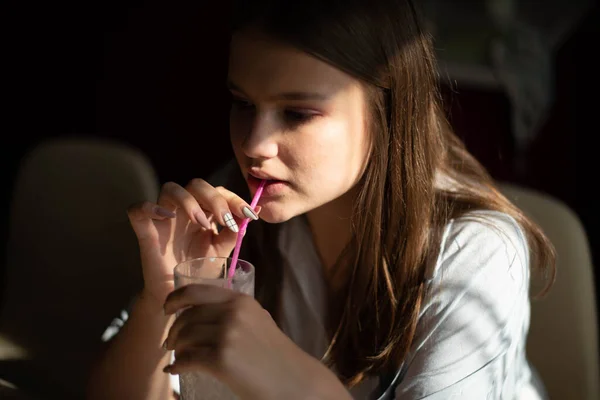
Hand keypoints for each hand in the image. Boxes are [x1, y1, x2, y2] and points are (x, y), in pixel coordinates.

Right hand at [127, 179, 259, 307]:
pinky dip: (150, 207)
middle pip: (196, 184)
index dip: (235, 199)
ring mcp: (163, 218)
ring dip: (189, 201)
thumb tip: (254, 212)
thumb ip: (234, 232)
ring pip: (170, 188)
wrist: (180, 295)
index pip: (218, 191)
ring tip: (202, 222)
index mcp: (203, 211)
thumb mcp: (221, 251)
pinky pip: (138, 209)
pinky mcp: (146, 231)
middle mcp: (184, 210)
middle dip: (214, 199)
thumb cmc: (199, 271)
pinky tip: (167, 217)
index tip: (250, 214)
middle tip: (226, 221)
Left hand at [162, 284, 350, 399]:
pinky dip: (177, 366)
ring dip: (175, 347)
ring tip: (176, 355)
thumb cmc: (276, 354)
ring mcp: (226, 335)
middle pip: (187, 316)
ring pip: (185, 337)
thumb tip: (204, 314)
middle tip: (171, 341)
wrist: (293, 379)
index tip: (167, 308)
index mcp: (240, 301)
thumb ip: (236, 312)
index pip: (197, 291)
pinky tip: (175, 370)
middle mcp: (232, 313)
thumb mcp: (258, 320)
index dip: (176, 298)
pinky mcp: (221, 359)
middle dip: (174, 330)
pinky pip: (187, 360)